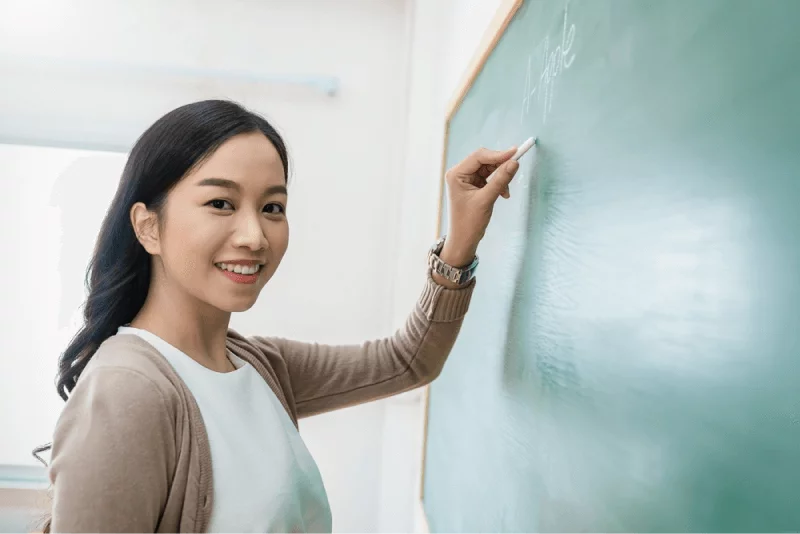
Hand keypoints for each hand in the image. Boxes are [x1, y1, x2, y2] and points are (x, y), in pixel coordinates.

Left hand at [437, 146, 519, 271]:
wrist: (463, 240)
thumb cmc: (469, 222)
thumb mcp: (486, 199)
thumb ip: (500, 180)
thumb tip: (514, 163)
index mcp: (456, 174)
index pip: (479, 156)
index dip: (498, 154)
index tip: (515, 153)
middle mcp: (460, 173)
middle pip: (484, 160)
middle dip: (500, 166)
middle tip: (515, 167)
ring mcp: (467, 179)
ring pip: (489, 168)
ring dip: (501, 176)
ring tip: (506, 191)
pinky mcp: (474, 185)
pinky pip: (490, 177)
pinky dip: (499, 183)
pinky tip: (503, 194)